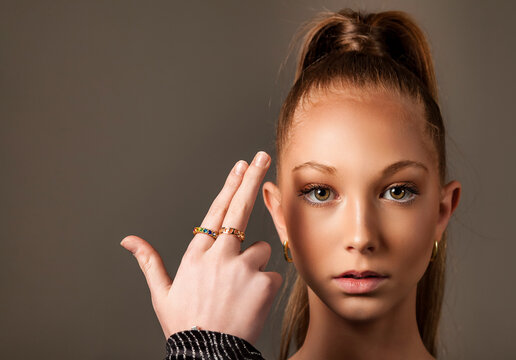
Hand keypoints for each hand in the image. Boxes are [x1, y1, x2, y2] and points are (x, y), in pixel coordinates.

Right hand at [120, 151, 282, 344]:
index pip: (216, 210)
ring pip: (261, 249)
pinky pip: (271, 273)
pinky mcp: (263, 281)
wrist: (209, 354)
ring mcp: (243, 267)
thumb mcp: (162, 293)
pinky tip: (250, 302)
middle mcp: (219, 254)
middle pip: (239, 209)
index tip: (241, 166)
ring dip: (254, 262)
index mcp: (196, 254)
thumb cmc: (185, 324)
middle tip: (263, 157)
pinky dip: (264, 284)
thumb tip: (127, 241)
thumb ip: (149, 261)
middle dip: (251, 180)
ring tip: (239, 290)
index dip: (230, 186)